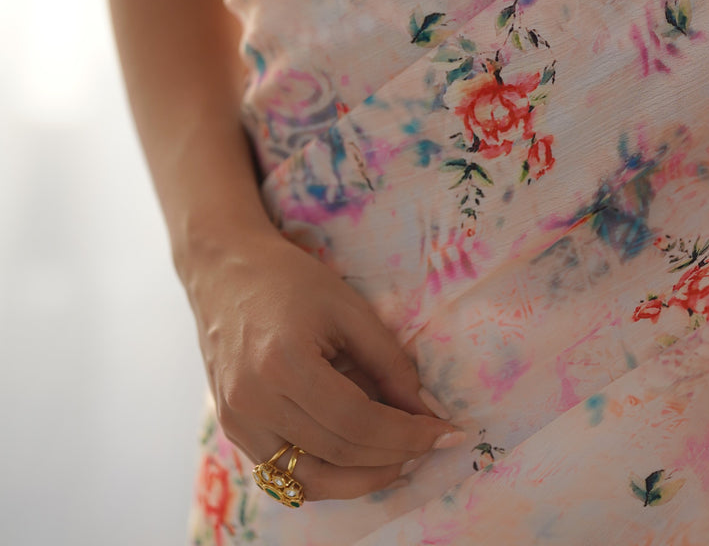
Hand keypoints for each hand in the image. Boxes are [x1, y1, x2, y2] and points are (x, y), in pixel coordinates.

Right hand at [181, 226, 464, 500]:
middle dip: (394, 455)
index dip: (406, 434)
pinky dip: (327, 474)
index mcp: (284, 363)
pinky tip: (358, 457)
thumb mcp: (349, 308)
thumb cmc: (290, 279)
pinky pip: (284, 473)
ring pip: (310, 479)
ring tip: (399, 458)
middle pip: (338, 453)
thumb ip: (388, 361)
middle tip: (429, 444)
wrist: (225, 270)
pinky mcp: (232, 429)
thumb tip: (424, 409)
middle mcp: (253, 402)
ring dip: (362, 478)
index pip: (357, 422)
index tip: (444, 432)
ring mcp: (237, 421)